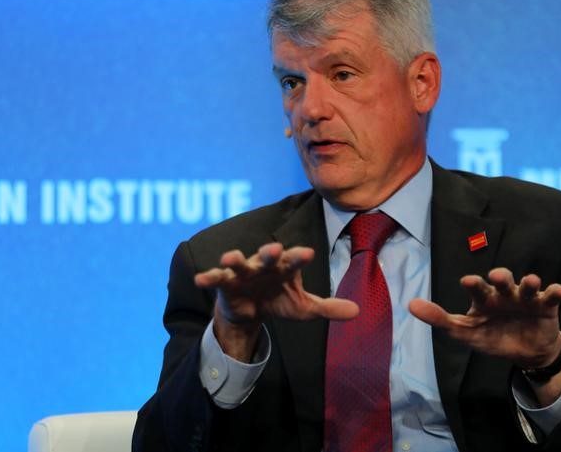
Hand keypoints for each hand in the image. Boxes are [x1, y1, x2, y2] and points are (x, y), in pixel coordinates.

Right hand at [195, 243, 358, 360]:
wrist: (250, 310)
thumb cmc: (279, 300)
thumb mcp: (304, 307)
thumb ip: (329, 308)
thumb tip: (358, 311)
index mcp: (285, 267)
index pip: (294, 259)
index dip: (300, 256)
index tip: (309, 253)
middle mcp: (264, 264)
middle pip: (267, 255)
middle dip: (269, 252)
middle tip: (273, 248)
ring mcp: (243, 272)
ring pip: (238, 262)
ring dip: (234, 258)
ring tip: (230, 257)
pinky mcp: (225, 282)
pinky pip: (216, 278)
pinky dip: (208, 277)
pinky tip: (201, 279)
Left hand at [409, 267, 560, 368]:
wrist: (525, 352)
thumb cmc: (492, 336)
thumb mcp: (465, 332)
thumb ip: (439, 319)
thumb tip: (410, 305)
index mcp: (484, 298)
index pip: (477, 287)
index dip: (473, 284)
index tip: (468, 282)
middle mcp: (504, 293)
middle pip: (503, 280)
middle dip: (501, 276)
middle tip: (496, 277)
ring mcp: (525, 297)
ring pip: (528, 284)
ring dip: (529, 282)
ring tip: (530, 282)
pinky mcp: (546, 305)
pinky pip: (552, 295)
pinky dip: (556, 291)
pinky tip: (559, 291)